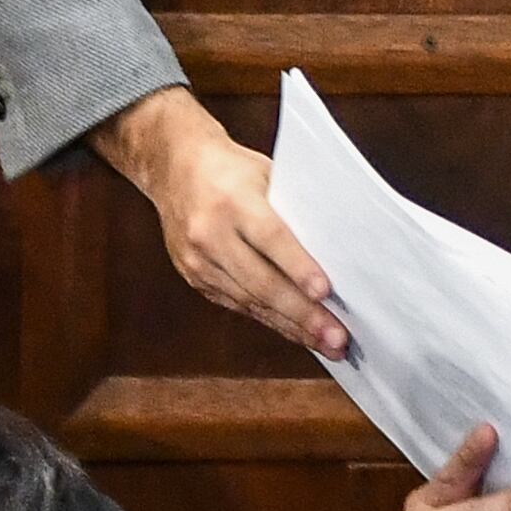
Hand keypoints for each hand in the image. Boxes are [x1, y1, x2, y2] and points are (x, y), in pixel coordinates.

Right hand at [91, 87, 345, 354]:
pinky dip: (270, 319)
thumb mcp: (265, 174)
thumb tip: (334, 252)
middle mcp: (209, 233)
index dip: (298, 267)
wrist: (173, 167)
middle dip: (302, 314)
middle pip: (260, 282)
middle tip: (337, 337)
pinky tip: (295, 331)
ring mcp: (197, 260)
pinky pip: (237, 305)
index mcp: (230, 200)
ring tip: (327, 343)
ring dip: (291, 327)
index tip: (325, 292)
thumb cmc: (230, 168)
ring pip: (249, 302)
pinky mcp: (194, 277)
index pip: (270, 238)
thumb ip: (292, 211)